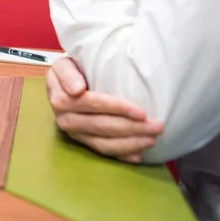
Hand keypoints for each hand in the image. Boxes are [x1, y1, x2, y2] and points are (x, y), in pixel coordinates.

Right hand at [46, 57, 162, 162]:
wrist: (61, 83)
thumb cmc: (70, 70)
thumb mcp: (64, 64)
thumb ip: (67, 74)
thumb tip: (77, 90)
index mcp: (61, 99)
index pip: (94, 104)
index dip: (119, 108)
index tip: (141, 112)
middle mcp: (65, 119)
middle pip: (103, 126)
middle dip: (132, 128)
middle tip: (157, 127)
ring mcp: (74, 133)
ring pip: (104, 143)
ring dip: (131, 144)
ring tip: (152, 140)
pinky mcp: (82, 142)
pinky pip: (103, 151)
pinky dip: (121, 155)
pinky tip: (138, 155)